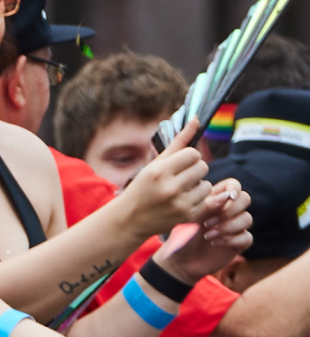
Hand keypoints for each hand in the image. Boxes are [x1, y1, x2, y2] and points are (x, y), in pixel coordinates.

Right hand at [117, 116, 210, 238]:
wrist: (130, 218)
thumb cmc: (143, 186)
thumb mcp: (155, 163)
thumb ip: (178, 141)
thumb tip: (196, 118)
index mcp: (159, 171)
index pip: (193, 154)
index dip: (189, 157)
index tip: (179, 162)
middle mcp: (170, 187)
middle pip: (202, 167)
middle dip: (194, 169)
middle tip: (180, 176)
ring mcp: (180, 204)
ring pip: (206, 184)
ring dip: (197, 185)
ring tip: (181, 190)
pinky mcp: (188, 216)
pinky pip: (206, 200)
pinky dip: (197, 199)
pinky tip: (183, 201)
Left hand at [157, 179, 251, 282]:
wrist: (181, 260)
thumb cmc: (181, 234)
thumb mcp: (189, 217)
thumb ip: (206, 205)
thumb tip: (225, 196)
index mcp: (215, 199)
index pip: (233, 185)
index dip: (234, 188)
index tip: (227, 197)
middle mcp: (227, 211)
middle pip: (245, 199)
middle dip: (230, 209)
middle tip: (208, 222)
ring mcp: (234, 226)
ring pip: (247, 218)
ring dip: (228, 226)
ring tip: (207, 234)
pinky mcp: (238, 243)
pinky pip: (247, 237)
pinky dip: (232, 239)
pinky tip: (215, 243)